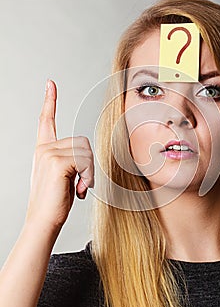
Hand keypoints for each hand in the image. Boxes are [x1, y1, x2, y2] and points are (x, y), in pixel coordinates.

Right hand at [26, 80, 93, 230]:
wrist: (43, 222)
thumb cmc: (54, 202)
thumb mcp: (63, 176)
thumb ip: (71, 162)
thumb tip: (86, 160)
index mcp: (43, 150)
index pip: (46, 121)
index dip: (50, 101)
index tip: (50, 84)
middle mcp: (44, 148)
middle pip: (82, 142)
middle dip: (88, 165)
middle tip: (81, 184)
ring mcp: (49, 153)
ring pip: (86, 152)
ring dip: (89, 172)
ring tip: (78, 188)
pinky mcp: (57, 162)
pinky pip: (85, 162)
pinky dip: (88, 177)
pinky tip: (78, 190)